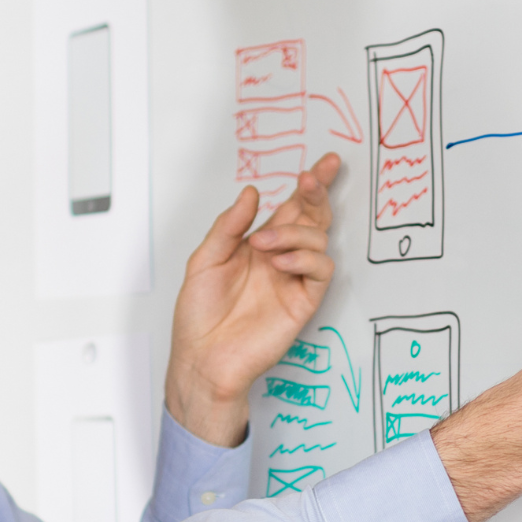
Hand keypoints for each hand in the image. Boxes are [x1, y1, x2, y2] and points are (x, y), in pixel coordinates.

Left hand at [165, 154, 341, 445]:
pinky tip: (280, 262)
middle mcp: (280, 258)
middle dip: (318, 193)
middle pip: (312, 217)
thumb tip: (252, 193)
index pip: (291, 209)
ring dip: (294, 232)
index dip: (309, 186)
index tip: (322, 163)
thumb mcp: (205, 260)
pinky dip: (305, 258)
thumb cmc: (198, 315)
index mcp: (257, 245)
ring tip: (263, 245)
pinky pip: (320, 270)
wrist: (202, 358)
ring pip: (318, 239)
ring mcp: (293, 279)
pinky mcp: (303, 302)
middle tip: (314, 177)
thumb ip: (229, 226)